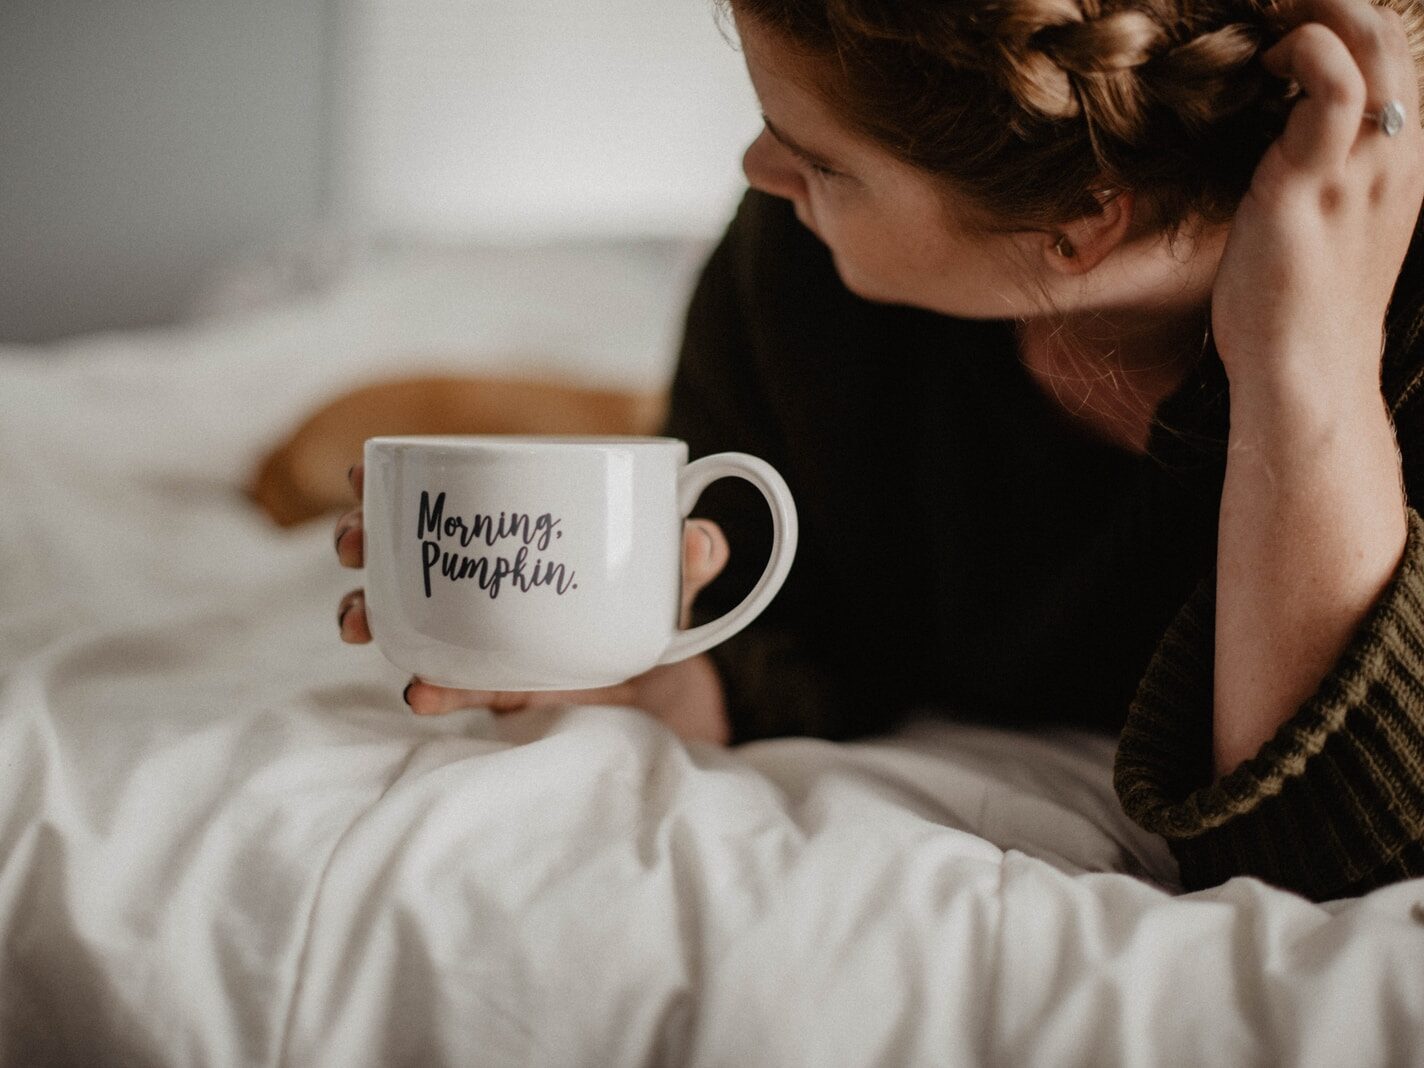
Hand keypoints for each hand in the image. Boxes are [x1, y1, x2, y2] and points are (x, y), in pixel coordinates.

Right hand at [335, 461, 733, 744]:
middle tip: (352, 540)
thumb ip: (691, 556)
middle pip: (406, 556)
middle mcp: (486, 585)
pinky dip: (437, 688)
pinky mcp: (505, 690)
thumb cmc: (658, 609)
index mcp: (515, 537)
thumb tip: (700, 539)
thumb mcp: (675, 575)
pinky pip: (461, 686)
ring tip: (357, 620)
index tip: (361, 472)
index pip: (447, 501)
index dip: (396, 485)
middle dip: (364, 543)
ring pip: (411, 622)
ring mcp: (486, 639)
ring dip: (372, 615)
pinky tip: (419, 688)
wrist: (678, 690)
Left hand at [1209, 0, 1423, 391]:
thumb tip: (1278, 142)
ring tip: (1266, 17)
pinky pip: (1332, 85)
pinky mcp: (1314, 182)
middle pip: (1391, 35)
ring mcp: (1362, 167)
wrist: (1303, 374)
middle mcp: (1396, 157)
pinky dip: (1301, 52)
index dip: (1347, 23)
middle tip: (1273, 2)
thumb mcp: (1325, 229)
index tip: (1288, 22)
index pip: (1394, 62)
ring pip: (1370, 42)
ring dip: (1315, 9)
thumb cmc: (1298, 310)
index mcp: (1401, 165)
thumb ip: (1318, 177)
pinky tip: (1264, 64)